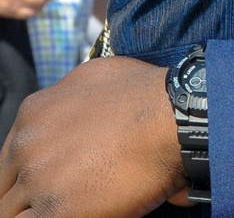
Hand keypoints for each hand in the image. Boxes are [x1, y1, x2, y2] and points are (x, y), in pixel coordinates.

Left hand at [0, 57, 189, 217]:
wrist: (170, 117)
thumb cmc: (143, 94)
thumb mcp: (94, 76)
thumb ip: (66, 97)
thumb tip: (67, 109)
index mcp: (32, 114)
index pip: (9, 162)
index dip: (25, 177)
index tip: (44, 184)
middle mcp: (27, 145)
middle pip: (6, 191)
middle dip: (26, 199)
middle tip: (57, 199)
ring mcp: (38, 179)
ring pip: (13, 214)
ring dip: (37, 212)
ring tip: (67, 206)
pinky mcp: (56, 211)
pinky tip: (73, 214)